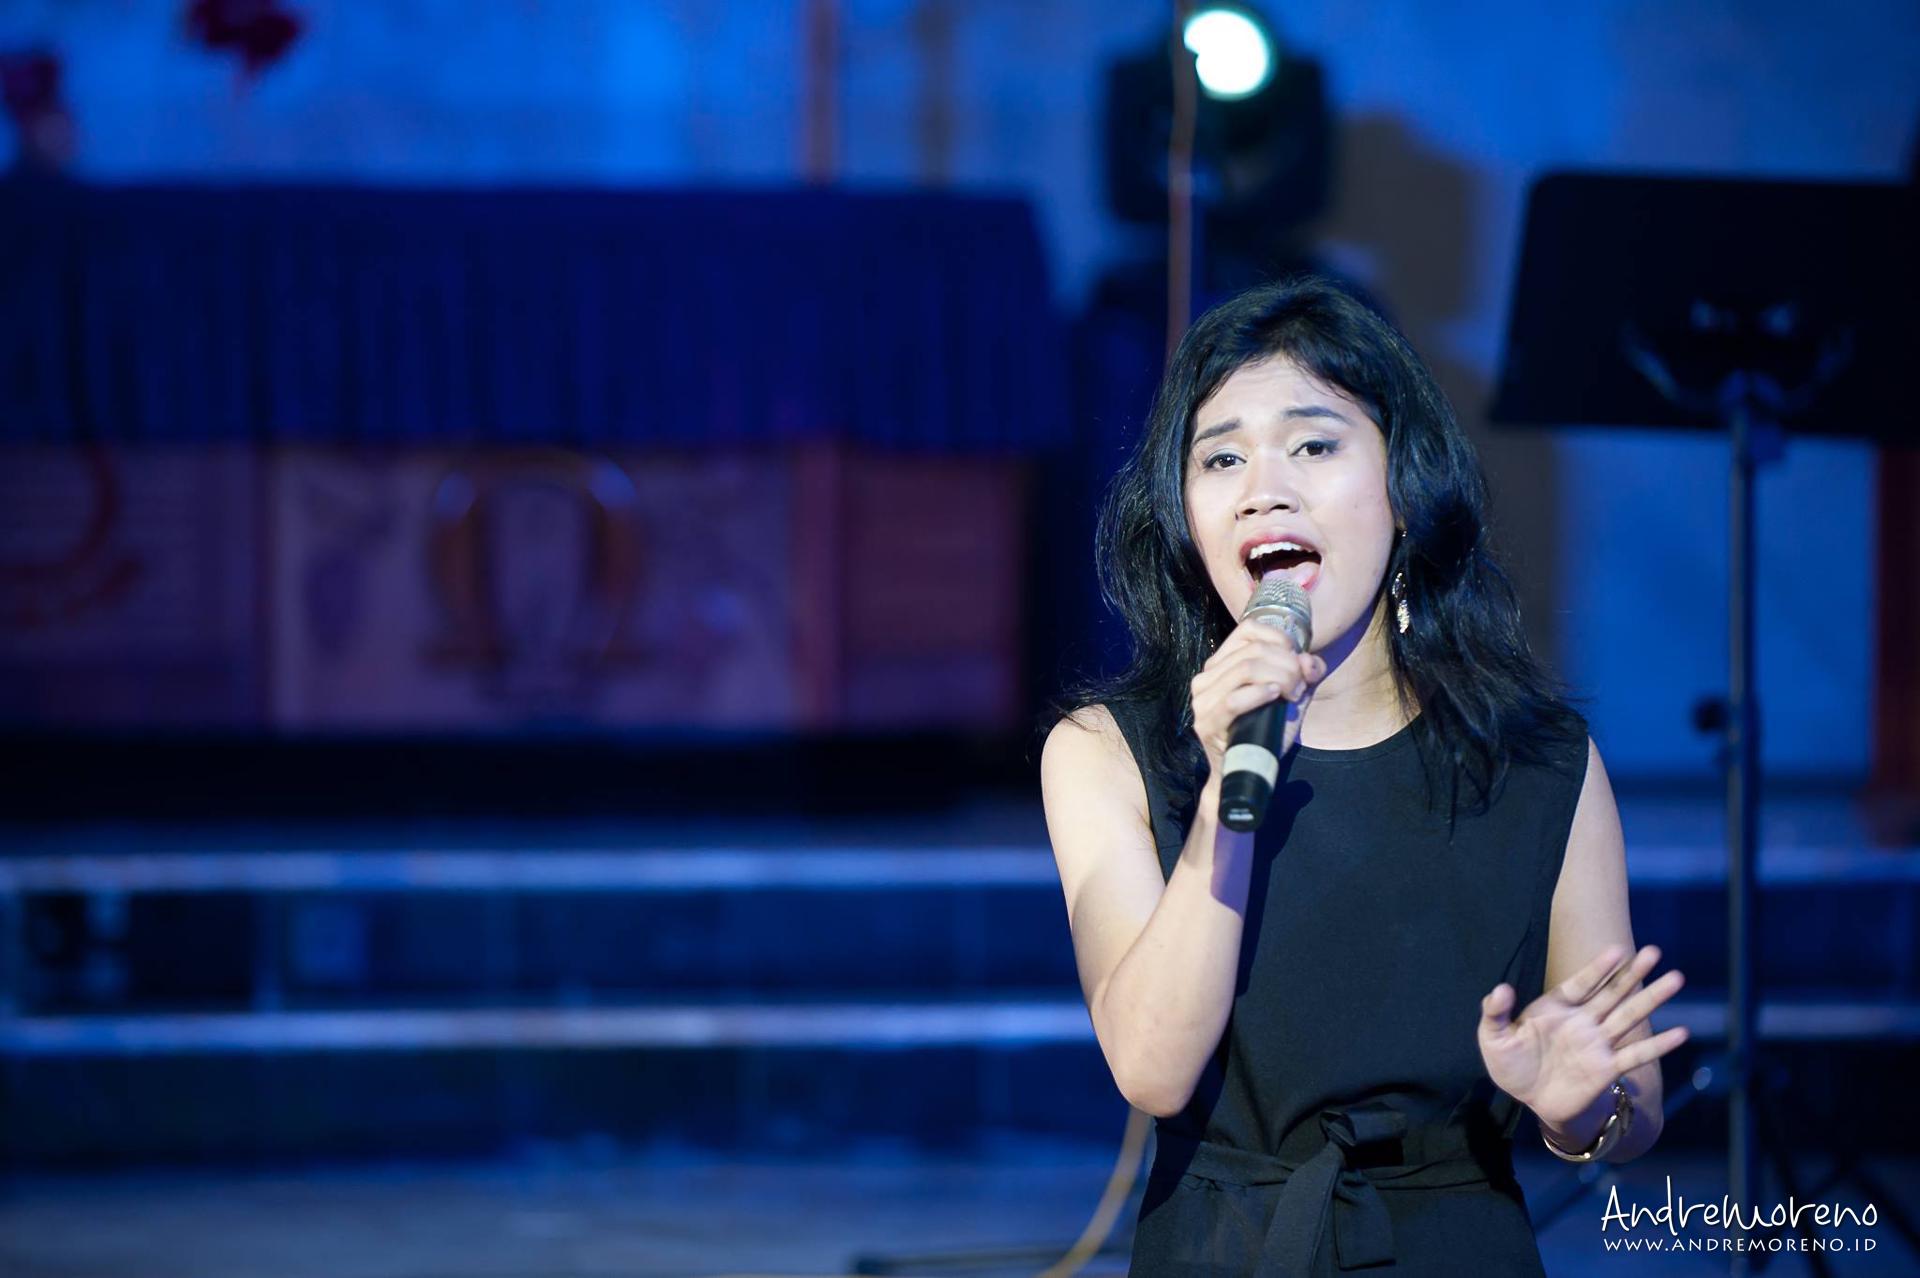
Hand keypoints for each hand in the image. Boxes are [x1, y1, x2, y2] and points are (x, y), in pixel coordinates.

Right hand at [1189, 618, 1326, 778]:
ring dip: (1278, 678)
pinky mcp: (1207, 723)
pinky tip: (1275, 695)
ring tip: (1292, 694)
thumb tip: (1309, 661)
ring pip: (1245, 670)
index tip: (1297, 662)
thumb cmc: (1266, 728)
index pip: (1249, 630)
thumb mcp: (1291, 694)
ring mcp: (1202, 700)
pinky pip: (1233, 700)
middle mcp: (1206, 676)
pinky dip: (1258, 694)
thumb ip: (1304, 673)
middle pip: (1253, 652)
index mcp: (1221, 662)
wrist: (1248, 769)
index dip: (1280, 640)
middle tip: (1301, 686)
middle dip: (1286, 665)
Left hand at [1476, 943, 1689, 1130]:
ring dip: (1651, 999)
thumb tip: (1501, 988)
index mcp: (1556, 1007)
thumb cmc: (1511, 1065)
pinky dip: (1658, 1045)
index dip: (1598, 968)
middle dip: (1633, 973)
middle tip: (1654, 951)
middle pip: (1612, 993)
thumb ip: (1495, 1012)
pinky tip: (1681, 1033)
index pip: (1581, 983)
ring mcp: (1597, 1043)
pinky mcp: (1607, 1067)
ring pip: (1629, 1016)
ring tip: (1676, 979)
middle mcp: (1582, 1021)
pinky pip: (1635, 1054)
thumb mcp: (1493, 1038)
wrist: (1530, 1099)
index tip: (1617, 950)